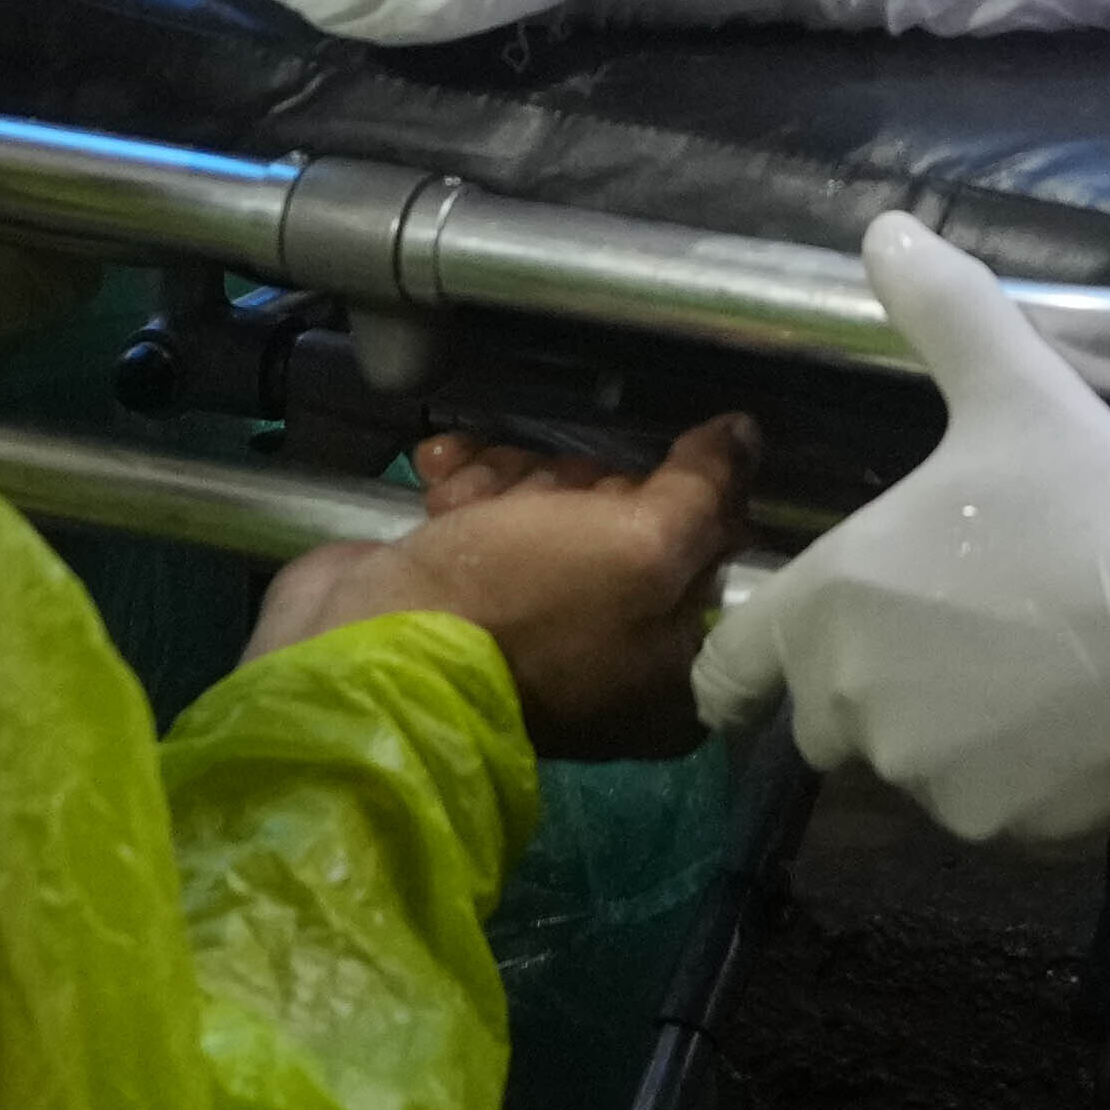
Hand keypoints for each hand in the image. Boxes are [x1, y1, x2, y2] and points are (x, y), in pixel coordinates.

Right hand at [256, 416, 756, 756]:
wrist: (363, 650)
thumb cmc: (521, 609)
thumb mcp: (640, 548)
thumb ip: (705, 492)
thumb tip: (746, 437)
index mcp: (674, 673)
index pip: (710, 552)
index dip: (675, 502)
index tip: (640, 488)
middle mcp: (615, 653)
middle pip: (626, 519)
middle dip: (574, 485)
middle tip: (542, 500)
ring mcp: (537, 622)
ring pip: (553, 503)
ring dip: (511, 480)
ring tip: (472, 499)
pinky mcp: (470, 589)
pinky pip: (493, 512)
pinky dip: (468, 488)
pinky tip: (441, 488)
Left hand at [689, 221, 1109, 841]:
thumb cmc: (1097, 510)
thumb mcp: (1017, 388)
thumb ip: (940, 309)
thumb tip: (885, 227)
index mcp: (832, 601)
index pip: (730, 665)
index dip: (748, 654)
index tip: (783, 646)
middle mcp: (850, 702)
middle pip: (821, 711)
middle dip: (864, 680)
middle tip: (954, 627)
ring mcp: (917, 775)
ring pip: (896, 759)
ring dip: (933, 726)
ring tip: (1020, 668)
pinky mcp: (984, 828)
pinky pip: (968, 803)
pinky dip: (999, 773)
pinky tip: (1062, 721)